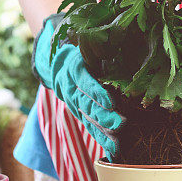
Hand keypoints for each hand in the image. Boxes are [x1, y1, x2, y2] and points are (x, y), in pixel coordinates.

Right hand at [33, 16, 122, 159]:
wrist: (56, 61)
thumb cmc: (81, 47)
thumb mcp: (87, 41)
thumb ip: (103, 43)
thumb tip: (125, 31)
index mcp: (73, 67)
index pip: (85, 80)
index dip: (96, 92)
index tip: (111, 102)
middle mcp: (69, 87)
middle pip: (86, 103)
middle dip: (103, 116)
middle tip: (121, 124)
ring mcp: (72, 102)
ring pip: (86, 118)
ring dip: (102, 132)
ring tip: (118, 143)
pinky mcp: (77, 112)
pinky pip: (88, 126)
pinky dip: (100, 138)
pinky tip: (113, 149)